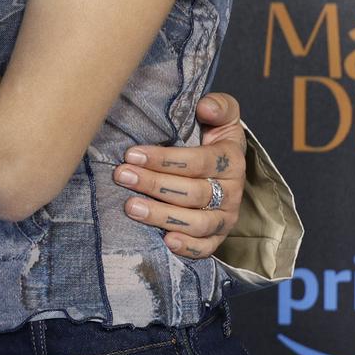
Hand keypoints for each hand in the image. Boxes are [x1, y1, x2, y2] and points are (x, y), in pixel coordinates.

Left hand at [114, 92, 246, 257]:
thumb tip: (205, 106)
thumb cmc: (214, 137)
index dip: (164, 159)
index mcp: (232, 159)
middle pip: (193, 193)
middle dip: (154, 185)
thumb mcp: (222, 116)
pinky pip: (205, 248)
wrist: (226, 168)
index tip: (132, 154)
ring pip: (197, 222)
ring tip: (131, 207)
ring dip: (161, 216)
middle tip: (122, 176)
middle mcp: (232, 191)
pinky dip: (187, 247)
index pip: (199, 162)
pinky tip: (165, 241)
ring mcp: (225, 217)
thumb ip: (218, 106)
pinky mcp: (217, 237)